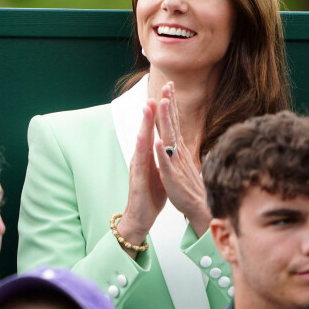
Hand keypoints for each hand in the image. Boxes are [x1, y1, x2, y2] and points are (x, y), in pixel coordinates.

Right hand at [119, 100, 166, 248]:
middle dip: (151, 111)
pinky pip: (140, 162)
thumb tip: (171, 143)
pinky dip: (142, 148)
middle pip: (146, 130)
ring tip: (148, 107)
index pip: (155, 129)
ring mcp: (137, 167)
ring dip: (145, 123)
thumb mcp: (161, 170)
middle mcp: (141, 157)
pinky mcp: (137, 179)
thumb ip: (164, 155)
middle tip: (155, 92)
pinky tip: (144, 136)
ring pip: (141, 141)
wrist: (140, 217)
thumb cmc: (151, 193)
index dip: (160, 113)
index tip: (166, 95)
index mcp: (149, 154)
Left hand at [155, 82, 211, 236]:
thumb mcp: (182, 162)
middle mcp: (177, 152)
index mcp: (178, 148)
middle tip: (168, 85)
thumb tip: (175, 133)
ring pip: (169, 138)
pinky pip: (166, 164)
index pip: (173, 121)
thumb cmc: (189, 187)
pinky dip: (162, 153)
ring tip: (162, 103)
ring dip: (166, 120)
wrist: (199, 209)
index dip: (170, 103)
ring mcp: (175, 163)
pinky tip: (158, 142)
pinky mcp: (172, 178)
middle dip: (169, 103)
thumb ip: (178, 147)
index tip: (169, 85)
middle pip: (172, 123)